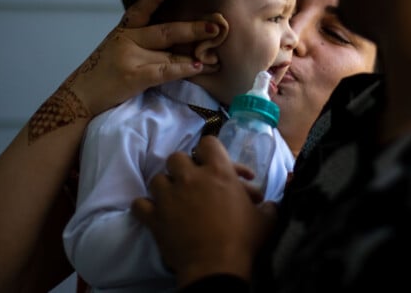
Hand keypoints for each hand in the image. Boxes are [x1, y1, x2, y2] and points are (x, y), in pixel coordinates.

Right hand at [67, 0, 221, 116]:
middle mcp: (126, 40)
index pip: (139, 10)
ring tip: (216, 54)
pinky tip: (198, 66)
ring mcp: (130, 57)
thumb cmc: (98, 76)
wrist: (77, 98)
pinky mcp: (134, 76)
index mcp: (121, 32)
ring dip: (195, 55)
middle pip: (165, 31)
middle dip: (192, 29)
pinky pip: (165, 71)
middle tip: (215, 25)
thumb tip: (168, 43)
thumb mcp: (113, 51)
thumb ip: (135, 43)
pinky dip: (184, 68)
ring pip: (169, 53)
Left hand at [132, 137, 276, 286]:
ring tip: (173, 198)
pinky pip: (140, 204)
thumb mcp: (265, 220)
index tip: (212, 163)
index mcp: (219, 171)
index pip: (208, 142)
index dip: (209, 151)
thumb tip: (270, 204)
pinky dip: (146, 208)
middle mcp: (190, 177)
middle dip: (183, 168)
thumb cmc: (243, 240)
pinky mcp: (154, 217)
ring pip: (157, 178)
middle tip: (192, 183)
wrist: (216, 268)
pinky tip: (154, 213)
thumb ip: (267, 206)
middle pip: (177, 157)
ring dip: (165, 187)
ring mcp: (169, 196)